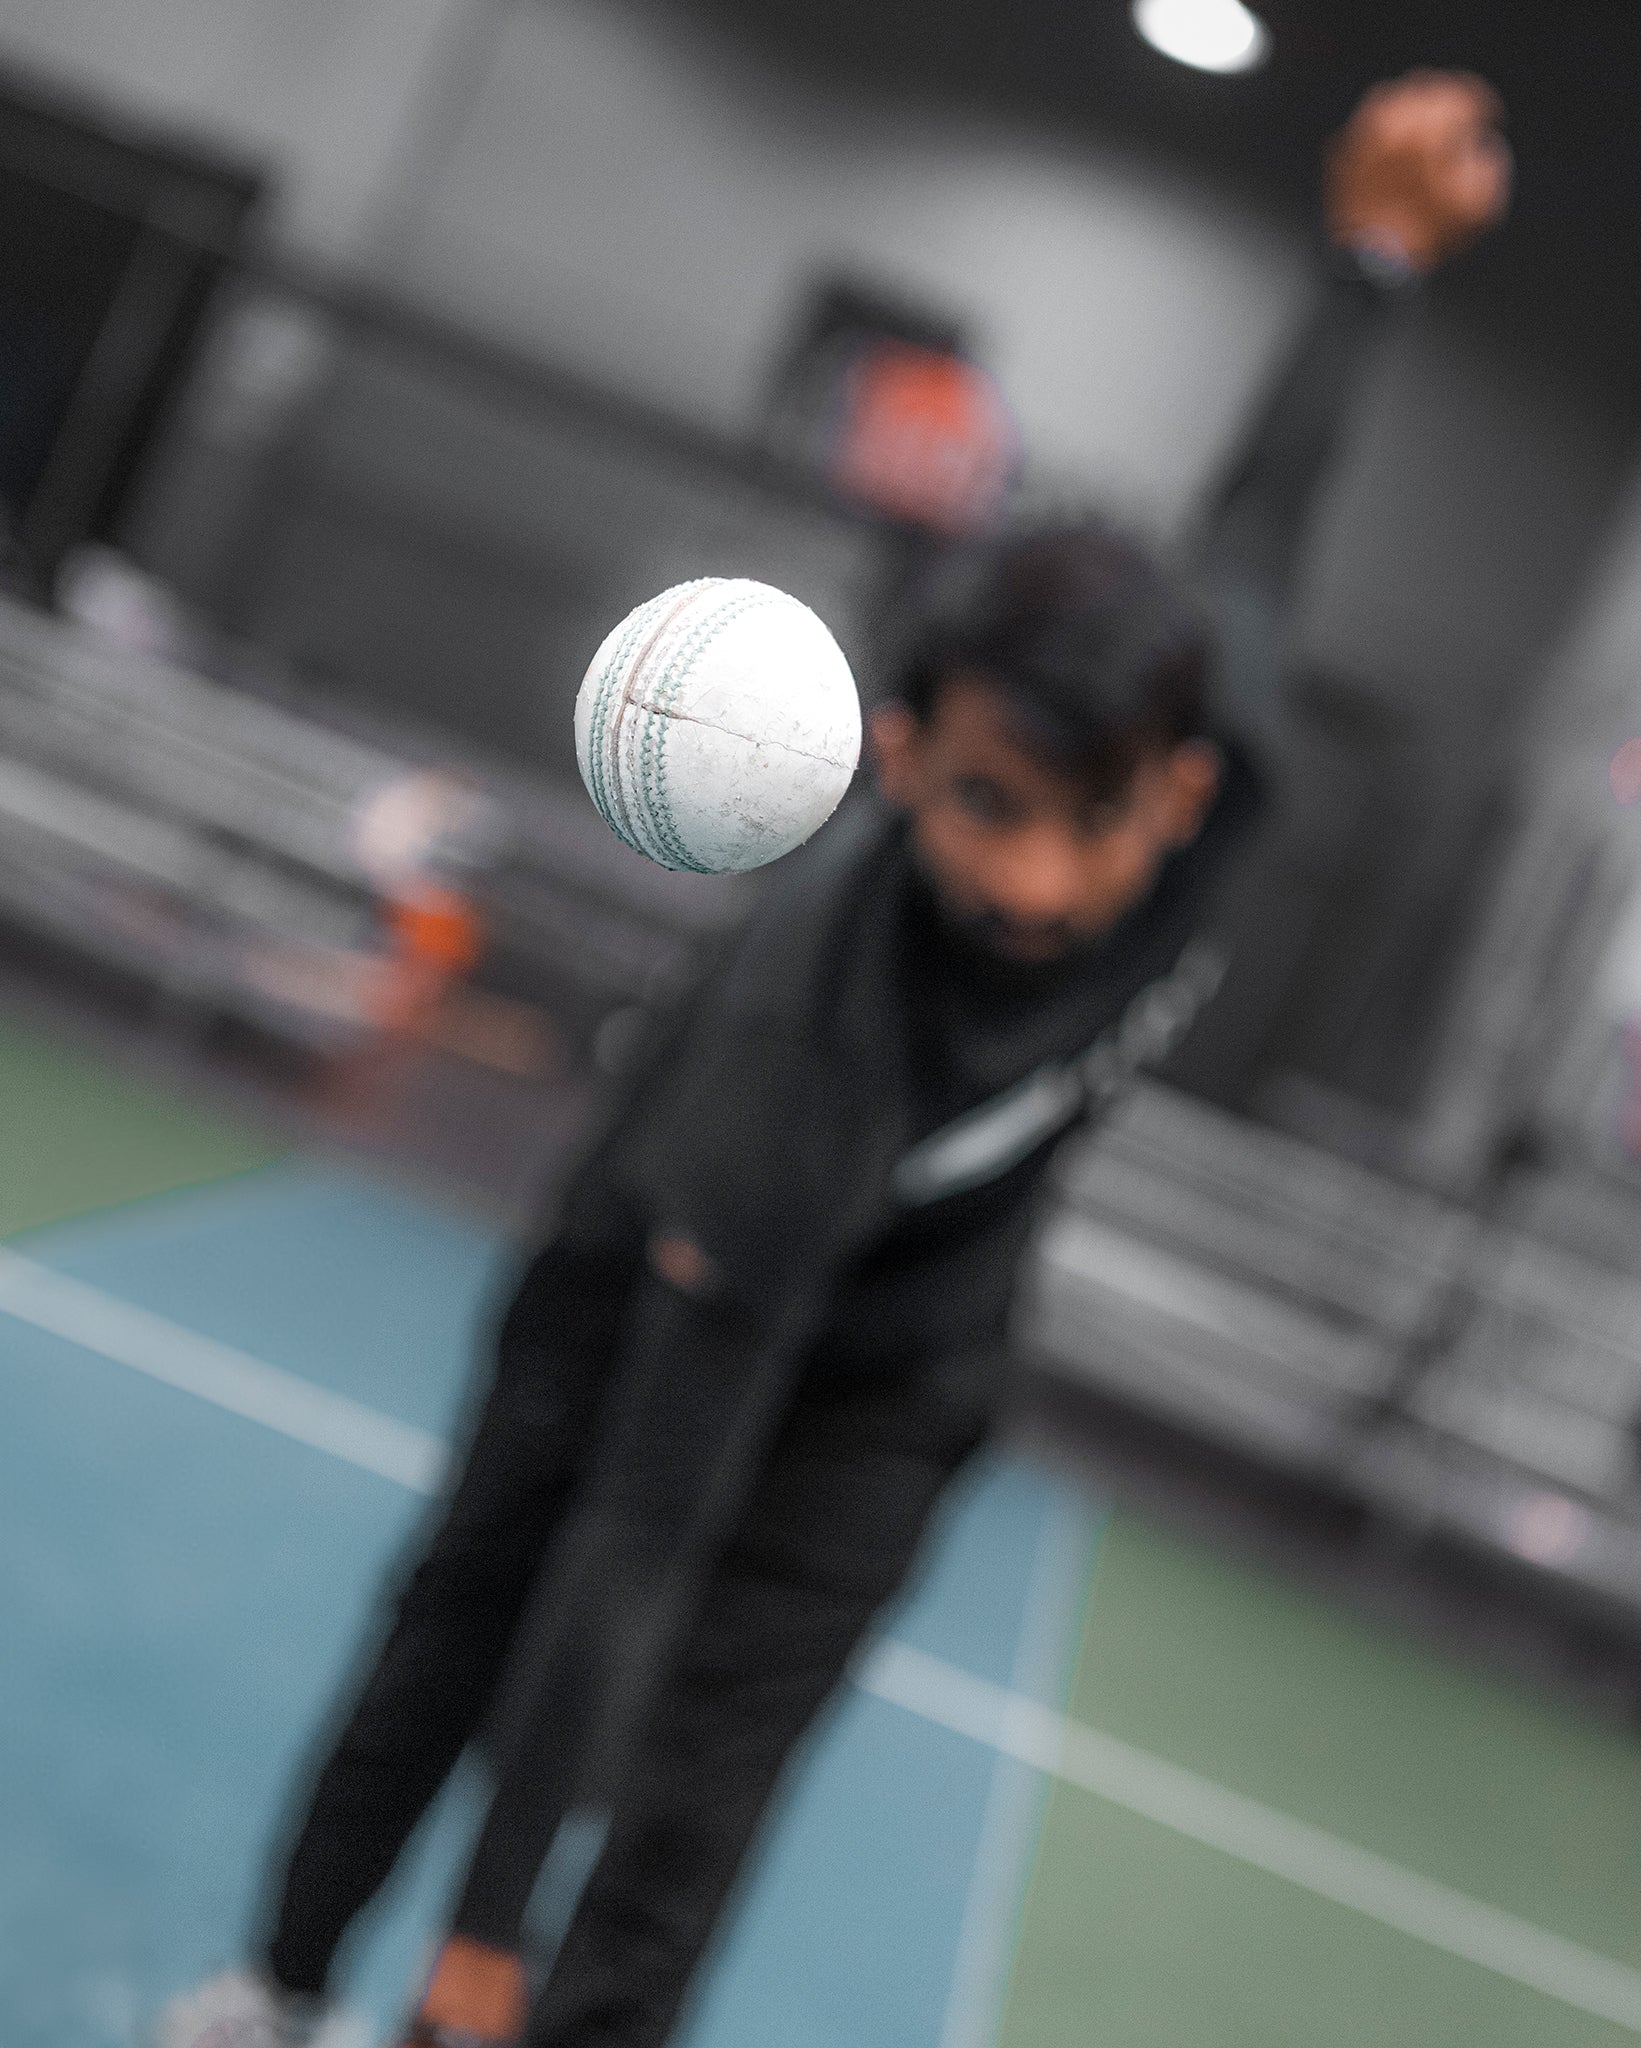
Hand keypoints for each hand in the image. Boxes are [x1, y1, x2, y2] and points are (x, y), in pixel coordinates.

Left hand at [1325, 70, 1510, 275]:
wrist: (1371, 264)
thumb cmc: (1428, 235)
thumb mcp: (1479, 205)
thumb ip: (1490, 164)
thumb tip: (1479, 146)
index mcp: (1430, 125)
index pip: (1464, 95)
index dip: (1482, 104)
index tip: (1489, 118)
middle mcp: (1392, 119)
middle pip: (1426, 87)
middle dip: (1446, 100)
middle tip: (1457, 119)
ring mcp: (1362, 133)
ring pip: (1391, 98)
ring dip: (1412, 108)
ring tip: (1423, 128)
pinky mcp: (1341, 152)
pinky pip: (1365, 127)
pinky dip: (1382, 132)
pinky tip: (1393, 148)